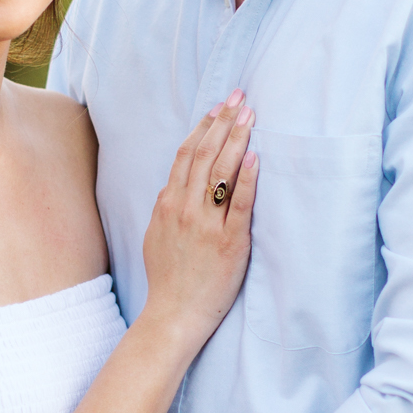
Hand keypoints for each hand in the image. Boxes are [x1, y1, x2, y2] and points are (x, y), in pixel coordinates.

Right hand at [139, 93, 257, 345]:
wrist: (173, 314)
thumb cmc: (167, 278)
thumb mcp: (155, 236)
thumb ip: (166, 208)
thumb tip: (173, 187)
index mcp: (168, 204)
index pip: (186, 155)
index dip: (203, 127)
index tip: (218, 107)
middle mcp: (185, 209)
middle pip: (205, 154)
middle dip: (224, 122)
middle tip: (240, 98)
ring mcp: (206, 225)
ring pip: (221, 172)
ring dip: (237, 140)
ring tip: (251, 116)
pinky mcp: (229, 243)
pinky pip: (240, 205)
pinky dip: (248, 179)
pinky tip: (257, 158)